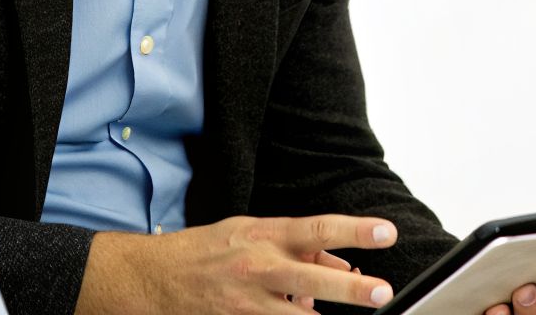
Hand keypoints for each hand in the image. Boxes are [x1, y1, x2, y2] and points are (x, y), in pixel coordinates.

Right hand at [77, 213, 398, 314]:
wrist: (149, 280)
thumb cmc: (204, 252)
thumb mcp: (250, 234)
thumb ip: (295, 246)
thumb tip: (338, 262)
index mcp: (264, 236)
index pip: (319, 228)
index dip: (356, 230)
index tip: (387, 232)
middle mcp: (258, 268)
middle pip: (314, 279)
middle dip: (352, 288)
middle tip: (382, 292)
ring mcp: (246, 303)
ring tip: (344, 314)